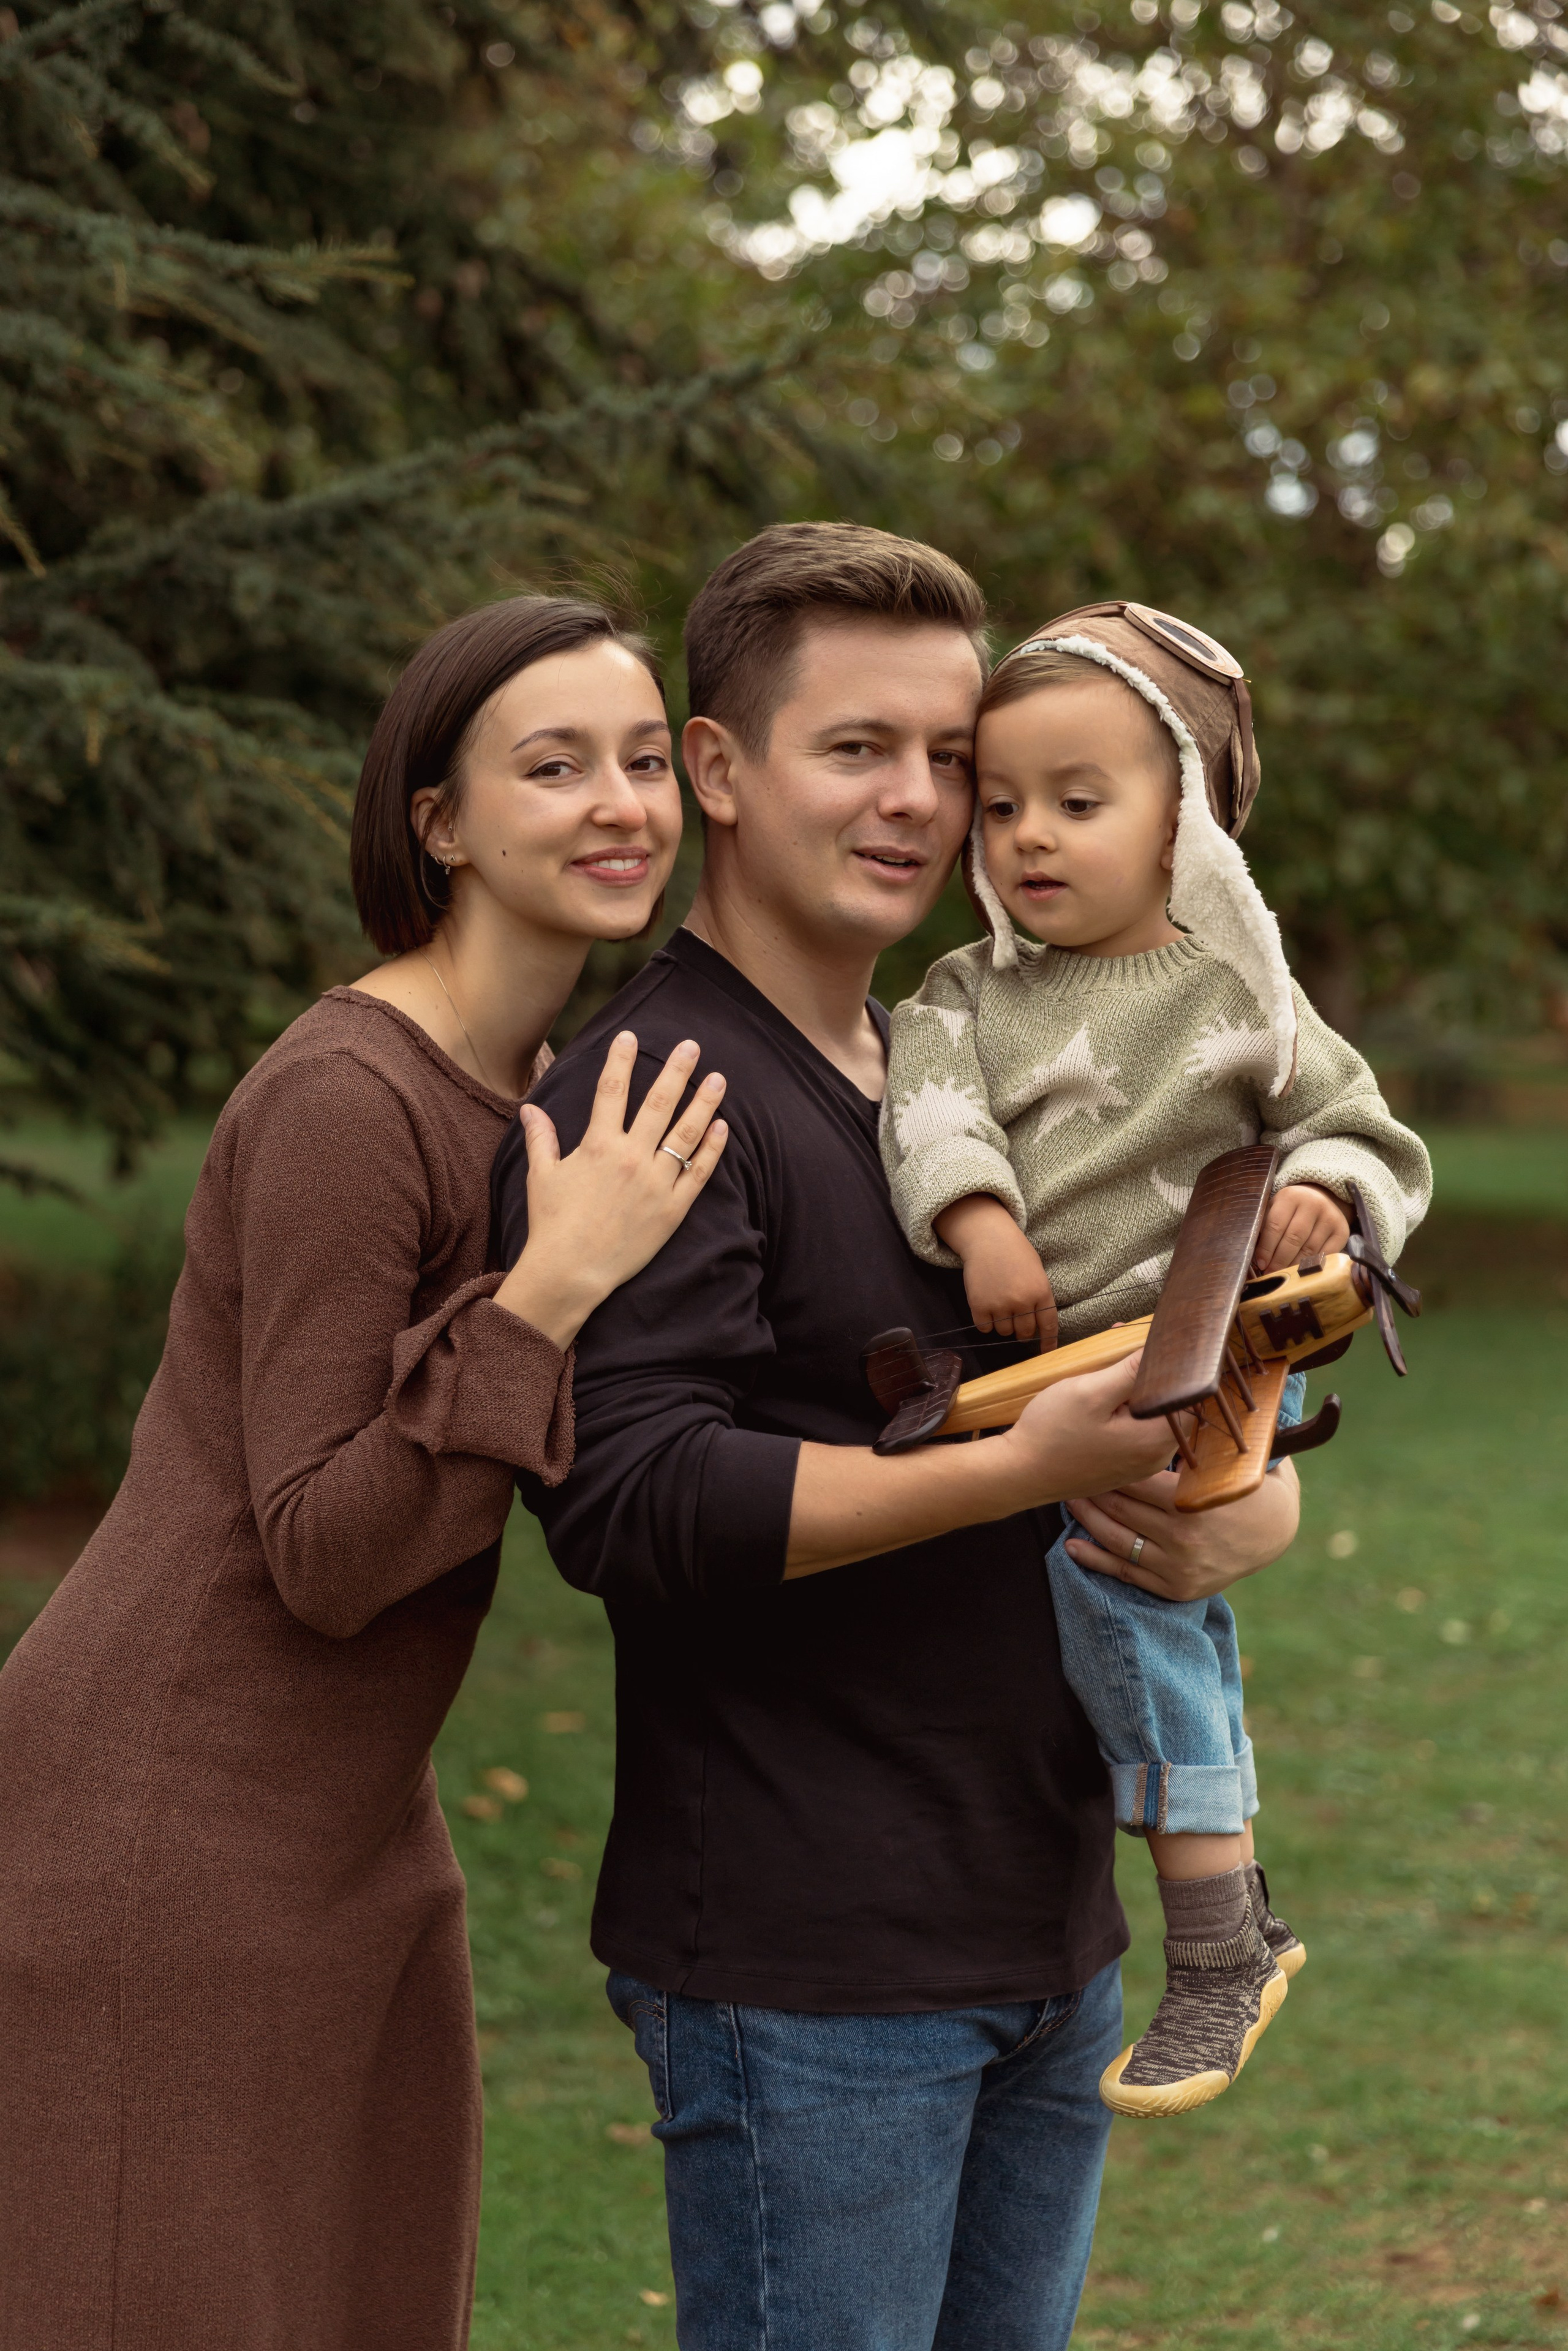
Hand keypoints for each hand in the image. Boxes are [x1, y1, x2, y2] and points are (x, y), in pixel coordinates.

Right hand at [494, 1033, 727, 1348]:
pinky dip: (712, 1148)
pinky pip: (699, 1173)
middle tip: (692, 1045)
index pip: (611, 1089)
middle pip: (659, 1102)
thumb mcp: (542, 1177)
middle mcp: (631, 1157)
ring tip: (718, 1078)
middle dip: (677, 1070)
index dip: (621, 1059)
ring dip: (704, 1102)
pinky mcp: (673, 1209)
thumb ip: (540, 1138)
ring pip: (686, 1133)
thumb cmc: (552, 1224)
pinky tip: (722, 1127)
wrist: (571, 1272)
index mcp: (598, 1145)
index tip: (630, 1035)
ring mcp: (656, 1183)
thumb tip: (530, 1109)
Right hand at [934, 1193, 1057, 1343]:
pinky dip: (986, 1322)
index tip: (1046, 1352)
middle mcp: (1022, 1301)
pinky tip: (986, 1308)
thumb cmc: (1016, 1253)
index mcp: (1041, 1292)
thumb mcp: (1037, 1273)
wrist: (988, 1239)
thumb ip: (1040, 1298)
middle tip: (1017, 1322)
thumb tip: (1039, 1327)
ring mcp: (1000, 1304)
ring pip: (1004, 1332)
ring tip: (1000, 1306)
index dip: (1047, 1342)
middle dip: (1022, 1331)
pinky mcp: (979, 1305)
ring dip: (1003, 1325)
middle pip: (1024, 1333)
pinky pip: (985, 1328)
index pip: (1048, 1326)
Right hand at [994, 1352, 1176, 1508]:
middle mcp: (1157, 1457)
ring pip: (1150, 1414)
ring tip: (1102, 1371)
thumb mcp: (1089, 1392)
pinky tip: (1098, 1397)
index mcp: (1156, 1440)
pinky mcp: (1124, 1465)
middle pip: (1167, 1403)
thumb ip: (1131, 1371)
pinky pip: (1135, 1430)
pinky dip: (1123, 1410)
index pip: (1185, 1392)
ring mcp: (1140, 1464)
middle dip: (1146, 1373)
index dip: (1166, 1363)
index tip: (1143, 1343)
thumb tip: (1163, 1349)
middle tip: (1117, 1346)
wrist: (1019, 1473)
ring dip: (1132, 1390)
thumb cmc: (1050, 1434)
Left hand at [1063, 1458, 1300, 1599]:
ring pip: (1117, 1539)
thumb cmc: (1249, 1487)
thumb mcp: (1235, 1461)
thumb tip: (1181, 1394)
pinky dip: (1095, 1560)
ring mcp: (1177, 1565)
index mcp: (1195, 1502)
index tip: (1091, 1449)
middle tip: (1072, 1472)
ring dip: (1087, 1519)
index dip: (1110, 1465)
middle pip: (1122, 1507)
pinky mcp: (1174, 1587)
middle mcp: (1183, 1537)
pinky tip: (1072, 1546)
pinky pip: (1126, 1572)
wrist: (1275, 1535)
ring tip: (1069, 1500)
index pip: (1137, 1480)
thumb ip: (1207, 1436)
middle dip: (1094, 1488)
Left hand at [1254, 1182, 1349, 1273]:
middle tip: (1271, 1273)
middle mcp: (1313, 1204)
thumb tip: (1257, 1256)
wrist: (1322, 1198)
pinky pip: (1326, 1254)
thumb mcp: (1276, 1209)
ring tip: (1284, 1275)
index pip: (1275, 1225)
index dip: (1267, 1248)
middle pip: (1294, 1238)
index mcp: (1291, 1196)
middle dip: (1280, 1260)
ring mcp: (1330, 1217)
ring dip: (1295, 1265)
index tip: (1261, 1264)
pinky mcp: (1342, 1231)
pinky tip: (1303, 1271)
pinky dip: (1313, 1265)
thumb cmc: (1292, 1209)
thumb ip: (1265, 1227)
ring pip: (1310, 1249)